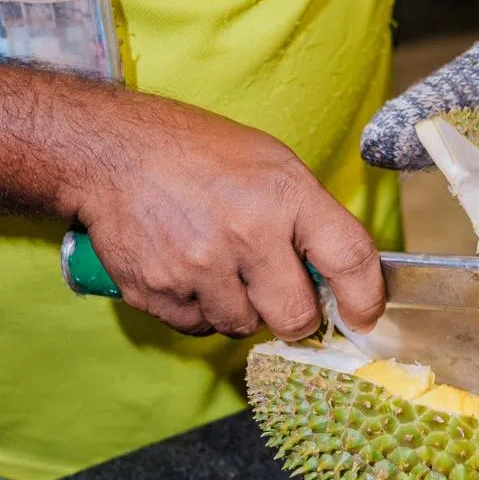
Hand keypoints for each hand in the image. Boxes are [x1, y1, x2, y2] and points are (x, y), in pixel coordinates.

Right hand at [64, 94, 384, 339]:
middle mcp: (246, 233)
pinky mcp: (159, 292)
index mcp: (285, 194)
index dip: (366, 298)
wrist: (112, 151)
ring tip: (219, 265)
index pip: (349, 258)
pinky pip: (198, 327)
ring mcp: (199, 267)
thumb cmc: (198, 153)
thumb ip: (307, 217)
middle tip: (279, 294)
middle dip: (293, 316)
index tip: (364, 316)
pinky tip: (186, 270)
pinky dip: (198, 309)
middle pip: (295, 317)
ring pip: (243, 327)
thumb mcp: (270, 162)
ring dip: (240, 308)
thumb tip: (338, 275)